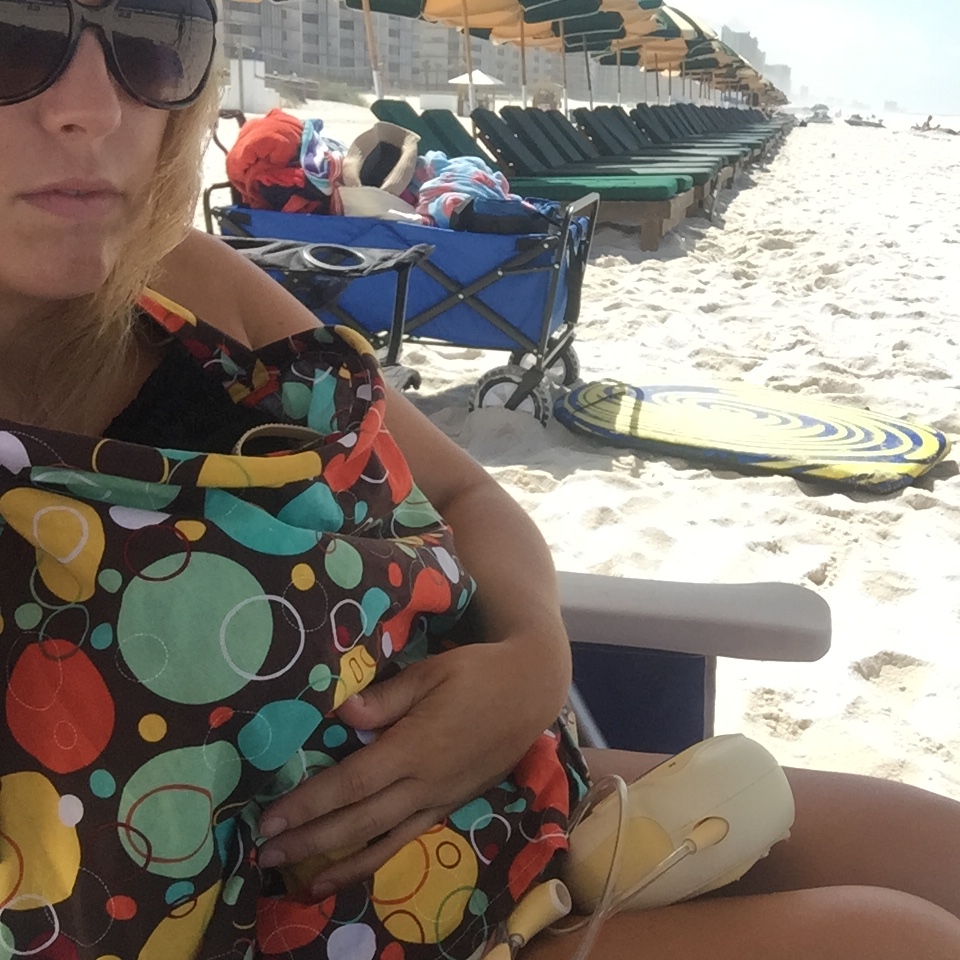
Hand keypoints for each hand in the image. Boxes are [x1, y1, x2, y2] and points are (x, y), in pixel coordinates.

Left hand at [255, 636, 560, 898]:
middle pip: (358, 821)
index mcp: (416, 747)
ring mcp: (439, 799)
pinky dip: (376, 859)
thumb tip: (344, 715)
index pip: (351, 784)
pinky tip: (352, 869)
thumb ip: (386, 698)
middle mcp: (425, 783)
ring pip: (382, 841)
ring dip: (339, 863)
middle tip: (265, 854)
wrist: (532, 690)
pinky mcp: (450, 804)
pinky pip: (406, 839)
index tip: (270, 819)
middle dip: (309, 840)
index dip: (309, 804)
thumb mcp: (432, 672)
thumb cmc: (478, 672)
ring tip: (301, 882)